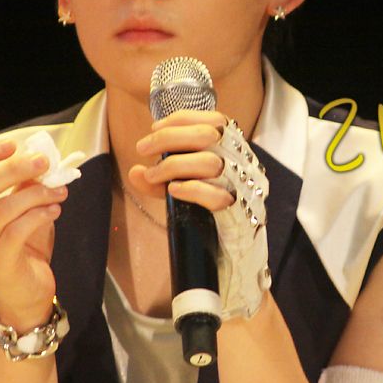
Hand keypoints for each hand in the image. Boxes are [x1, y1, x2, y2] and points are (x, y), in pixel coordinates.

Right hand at [0, 138, 67, 329]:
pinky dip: (40, 215)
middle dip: (15, 169)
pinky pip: (17, 231)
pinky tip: (55, 210)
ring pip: (2, 209)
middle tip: (45, 162)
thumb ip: (22, 184)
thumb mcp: (19, 209)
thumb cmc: (20, 246)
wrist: (24, 294)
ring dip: (36, 193)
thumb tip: (39, 157)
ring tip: (59, 191)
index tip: (13, 144)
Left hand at [130, 111, 270, 318]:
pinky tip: (172, 191)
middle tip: (143, 150)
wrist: (235, 263)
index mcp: (236, 154)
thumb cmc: (209, 221)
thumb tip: (136, 170)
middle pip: (210, 135)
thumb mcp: (182, 192)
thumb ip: (160, 180)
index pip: (215, 119)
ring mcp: (246, 190)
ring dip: (173, 165)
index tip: (155, 129)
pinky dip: (189, 188)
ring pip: (210, 162)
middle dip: (169, 138)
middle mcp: (245, 167)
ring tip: (153, 177)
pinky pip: (215, 194)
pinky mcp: (242, 214)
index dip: (182, 119)